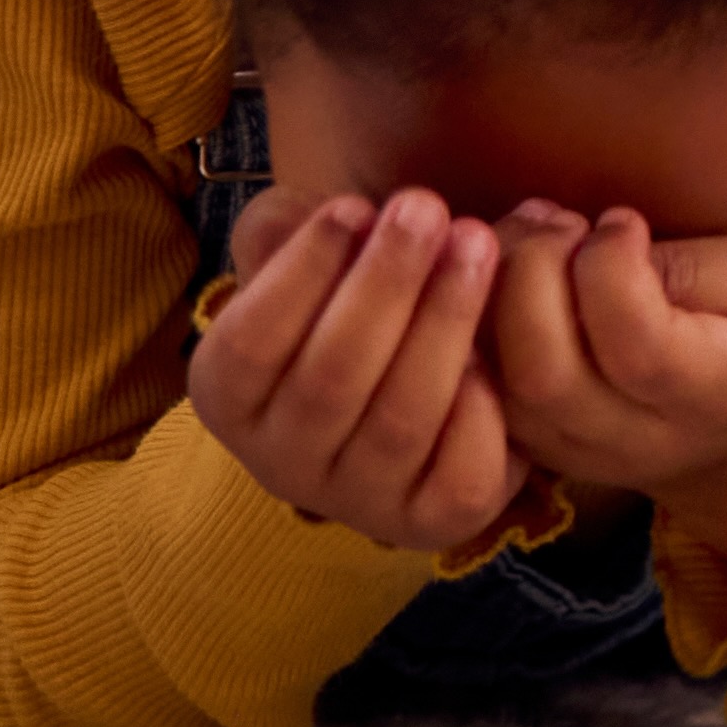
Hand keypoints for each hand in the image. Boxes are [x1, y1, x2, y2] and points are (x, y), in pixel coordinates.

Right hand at [187, 187, 526, 550]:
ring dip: (443, 322)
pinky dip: (481, 410)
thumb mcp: (310, 264)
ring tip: (476, 243)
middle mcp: (281, 464)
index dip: (301, 273)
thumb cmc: (356, 308)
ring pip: (401, 418)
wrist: (426, 382)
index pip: (249, 344)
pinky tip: (496, 351)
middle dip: (385, 284)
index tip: (352, 205)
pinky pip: (459, 472)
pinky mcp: (433, 522)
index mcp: (230, 402)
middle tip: (427, 209)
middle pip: (331, 378)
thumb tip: (295, 219)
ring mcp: (358, 502)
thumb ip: (287, 235)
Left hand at [483, 203, 726, 564]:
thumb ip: (707, 267)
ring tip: (538, 233)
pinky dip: (472, 311)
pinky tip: (512, 264)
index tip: (625, 221)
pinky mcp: (523, 439)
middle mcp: (631, 438)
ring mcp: (567, 448)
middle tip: (565, 222)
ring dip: (495, 286)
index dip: (614, 269)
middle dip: (537, 271)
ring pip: (495, 378)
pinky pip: (471, 379)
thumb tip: (611, 249)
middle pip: (546, 371)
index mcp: (712, 397)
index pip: (638, 346)